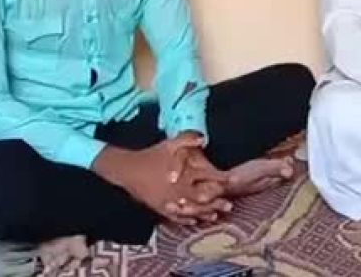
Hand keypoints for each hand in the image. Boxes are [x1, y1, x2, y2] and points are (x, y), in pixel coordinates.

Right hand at [92, 136, 229, 225]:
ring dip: (205, 213)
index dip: (221, 178)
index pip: (207, 176)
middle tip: (230, 205)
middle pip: (203, 198)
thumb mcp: (169, 144)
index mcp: (184, 173)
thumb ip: (188, 139)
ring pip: (192, 210)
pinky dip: (187, 220)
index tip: (233, 180)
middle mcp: (179, 189)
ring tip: (217, 216)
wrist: (127, 170)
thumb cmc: (151, 155)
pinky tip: (195, 222)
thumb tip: (204, 138)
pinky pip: (176, 217)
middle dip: (217, 202)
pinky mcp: (160, 208)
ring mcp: (169, 201)